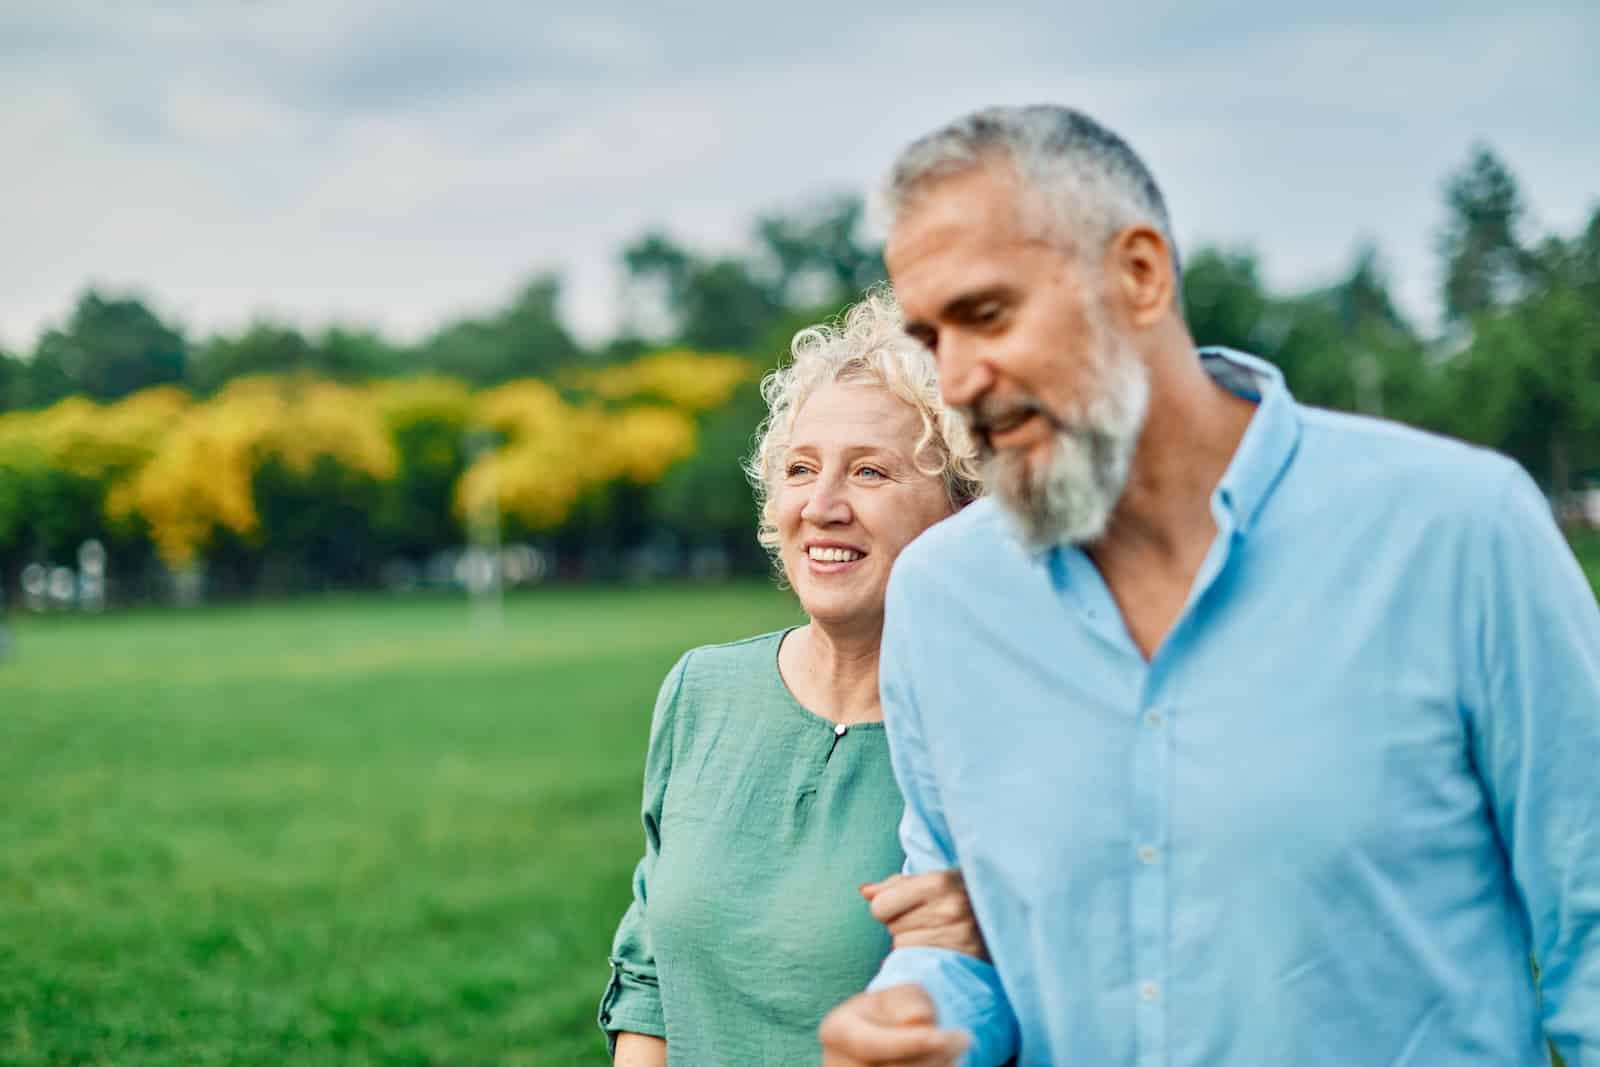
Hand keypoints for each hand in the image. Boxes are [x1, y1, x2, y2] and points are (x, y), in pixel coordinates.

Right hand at [819, 984, 969, 1066]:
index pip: (871, 1044)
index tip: (942, 1037)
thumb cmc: (894, 1011)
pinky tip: (944, 1064)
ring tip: (954, 1051)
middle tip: (963, 1040)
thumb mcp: (901, 994)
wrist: (886, 1033)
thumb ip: (909, 1002)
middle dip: (931, 1058)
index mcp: (836, 1030)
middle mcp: (836, 1064)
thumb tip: (918, 1018)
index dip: (909, 1043)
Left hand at [862, 869, 987, 960]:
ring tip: (938, 933)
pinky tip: (940, 949)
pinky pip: (919, 963)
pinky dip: (923, 958)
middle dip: (903, 924)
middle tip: (930, 919)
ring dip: (913, 942)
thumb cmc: (964, 893)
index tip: (908, 905)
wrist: (1008, 914)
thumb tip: (864, 891)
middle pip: (891, 927)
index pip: (880, 906)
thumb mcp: (935, 879)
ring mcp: (959, 936)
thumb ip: (896, 885)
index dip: (888, 906)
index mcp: (939, 881)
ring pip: (903, 947)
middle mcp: (950, 907)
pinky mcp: (964, 959)